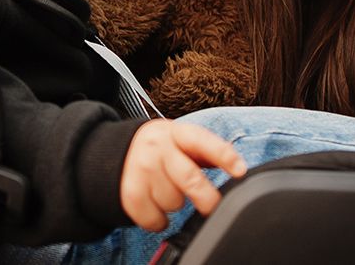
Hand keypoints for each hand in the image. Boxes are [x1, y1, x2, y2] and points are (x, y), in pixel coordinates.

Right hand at [119, 119, 247, 231]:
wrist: (115, 151)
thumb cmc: (161, 150)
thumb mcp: (182, 141)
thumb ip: (207, 153)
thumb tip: (237, 169)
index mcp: (176, 133)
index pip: (203, 142)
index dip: (224, 156)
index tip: (240, 170)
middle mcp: (157, 148)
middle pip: (190, 179)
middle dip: (206, 198)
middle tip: (211, 207)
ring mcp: (141, 170)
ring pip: (174, 202)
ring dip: (176, 204)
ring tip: (168, 193)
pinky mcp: (130, 192)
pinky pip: (154, 219)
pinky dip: (159, 222)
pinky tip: (158, 210)